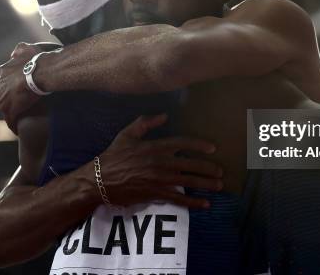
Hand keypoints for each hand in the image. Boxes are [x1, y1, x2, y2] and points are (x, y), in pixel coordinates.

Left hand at [0, 42, 42, 131]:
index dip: (10, 85)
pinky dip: (13, 126)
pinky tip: (17, 130)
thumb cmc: (33, 60)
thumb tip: (15, 52)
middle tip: (19, 102)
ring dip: (10, 112)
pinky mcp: (9, 110)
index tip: (17, 88)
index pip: (2, 82)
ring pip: (4, 108)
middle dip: (7, 99)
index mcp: (1, 74)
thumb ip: (18, 50)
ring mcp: (2, 100)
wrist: (38, 73)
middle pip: (0, 95)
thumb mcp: (24, 49)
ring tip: (19, 117)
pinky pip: (10, 121)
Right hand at [90, 114, 223, 208]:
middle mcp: (161, 162)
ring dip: (206, 184)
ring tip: (219, 185)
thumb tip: (163, 115)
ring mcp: (160, 179)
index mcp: (156, 146)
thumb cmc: (113, 155)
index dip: (199, 145)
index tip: (213, 148)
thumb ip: (145, 122)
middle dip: (208, 168)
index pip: (183, 143)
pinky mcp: (156, 194)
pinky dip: (193, 202)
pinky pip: (179, 199)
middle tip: (220, 171)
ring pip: (188, 181)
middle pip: (191, 164)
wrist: (99, 180)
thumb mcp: (127, 134)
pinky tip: (205, 204)